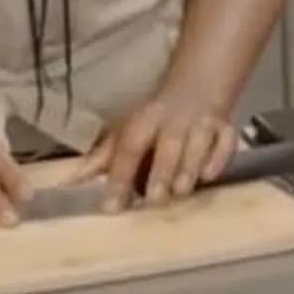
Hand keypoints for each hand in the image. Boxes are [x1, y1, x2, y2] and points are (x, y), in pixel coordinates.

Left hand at [71, 87, 241, 208]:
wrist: (198, 86)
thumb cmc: (156, 118)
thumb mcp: (126, 132)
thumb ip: (101, 160)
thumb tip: (67, 182)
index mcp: (145, 121)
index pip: (130, 147)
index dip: (119, 175)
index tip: (109, 206)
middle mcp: (174, 121)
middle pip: (168, 144)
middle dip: (161, 170)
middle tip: (153, 199)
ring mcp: (203, 124)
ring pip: (198, 144)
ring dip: (189, 167)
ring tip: (180, 192)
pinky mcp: (226, 130)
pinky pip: (226, 143)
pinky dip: (219, 158)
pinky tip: (210, 176)